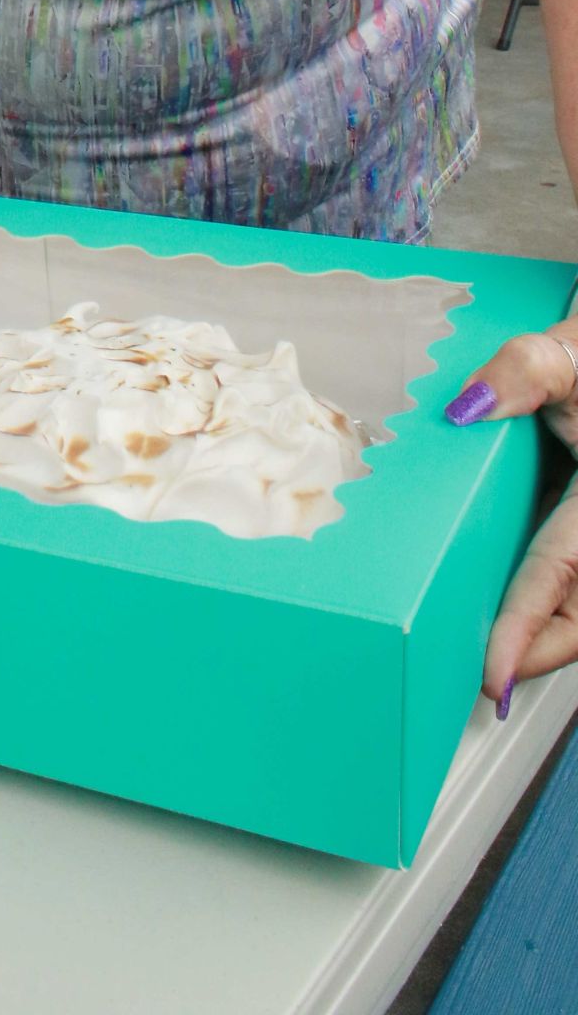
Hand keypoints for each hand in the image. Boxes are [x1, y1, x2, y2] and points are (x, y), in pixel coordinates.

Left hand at [445, 323, 577, 711]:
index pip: (561, 574)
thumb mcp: (566, 356)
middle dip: (537, 651)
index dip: (525, 630)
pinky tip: (511, 617)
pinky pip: (576, 588)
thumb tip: (466, 407)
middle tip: (482, 678)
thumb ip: (523, 371)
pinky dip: (549, 608)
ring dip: (545, 635)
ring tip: (491, 659)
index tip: (494, 674)